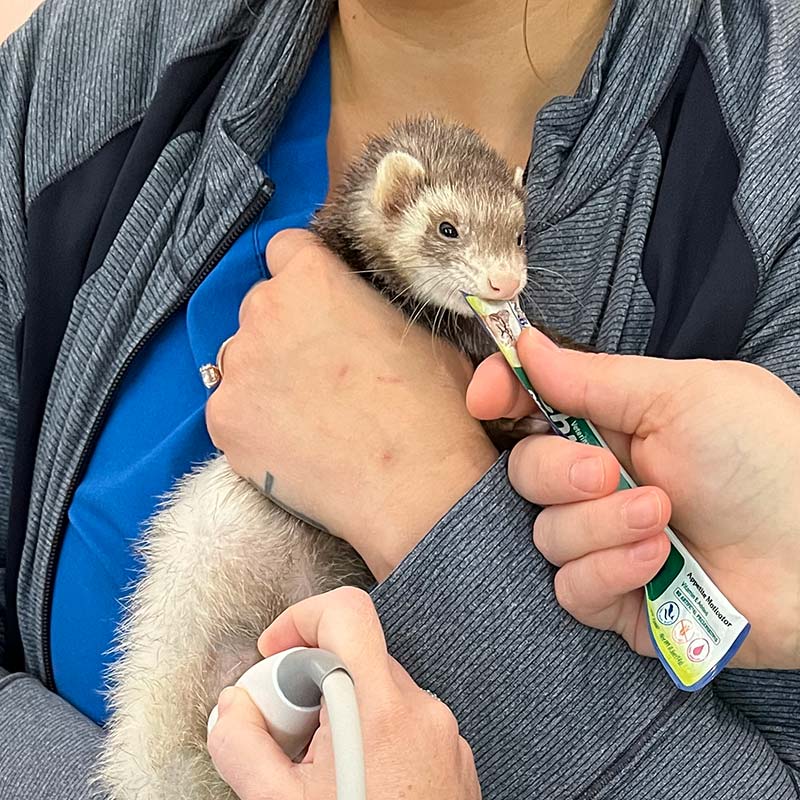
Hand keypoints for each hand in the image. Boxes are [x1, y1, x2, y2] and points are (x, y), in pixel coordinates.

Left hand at [206, 230, 497, 578]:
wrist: (415, 486)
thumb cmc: (431, 409)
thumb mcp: (415, 334)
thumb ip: (367, 311)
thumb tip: (355, 321)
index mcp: (313, 277)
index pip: (285, 249)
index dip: (303, 276)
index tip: (316, 304)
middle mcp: (264, 310)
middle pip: (261, 307)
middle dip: (284, 331)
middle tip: (319, 372)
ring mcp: (237, 367)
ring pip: (241, 360)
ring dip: (264, 377)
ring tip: (306, 416)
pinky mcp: (223, 420)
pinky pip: (231, 410)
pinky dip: (253, 424)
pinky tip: (292, 446)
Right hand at [207, 587, 481, 799]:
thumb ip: (242, 744)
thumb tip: (234, 706)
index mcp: (380, 711)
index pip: (347, 613)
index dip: (301, 619)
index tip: (275, 655)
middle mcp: (422, 711)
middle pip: (356, 657)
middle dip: (310, 685)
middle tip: (288, 738)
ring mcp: (444, 734)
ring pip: (378, 693)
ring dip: (341, 716)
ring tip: (321, 775)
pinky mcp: (455, 756)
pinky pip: (404, 721)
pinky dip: (372, 736)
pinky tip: (355, 784)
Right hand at [467, 328, 799, 668]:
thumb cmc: (767, 457)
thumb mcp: (683, 395)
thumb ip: (593, 377)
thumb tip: (525, 344)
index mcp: (614, 424)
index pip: (531, 405)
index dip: (500, 396)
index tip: (486, 397)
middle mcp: (601, 482)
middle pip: (524, 473)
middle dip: (557, 473)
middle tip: (606, 472)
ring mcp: (606, 542)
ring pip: (545, 535)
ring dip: (598, 526)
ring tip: (660, 519)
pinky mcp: (617, 598)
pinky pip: (571, 588)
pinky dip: (608, 572)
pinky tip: (657, 561)